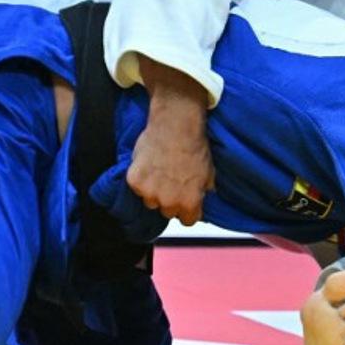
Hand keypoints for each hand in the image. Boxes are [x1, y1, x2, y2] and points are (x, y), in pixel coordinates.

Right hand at [127, 57, 214, 224]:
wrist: (176, 124)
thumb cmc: (194, 145)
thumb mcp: (210, 172)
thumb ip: (204, 190)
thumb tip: (204, 195)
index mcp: (189, 203)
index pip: (187, 221)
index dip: (187, 209)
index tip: (185, 200)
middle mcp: (168, 202)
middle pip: (167, 211)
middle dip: (170, 199)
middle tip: (172, 180)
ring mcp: (149, 192)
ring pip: (150, 201)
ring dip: (154, 190)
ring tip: (160, 170)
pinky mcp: (134, 180)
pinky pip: (136, 187)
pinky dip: (140, 178)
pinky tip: (149, 164)